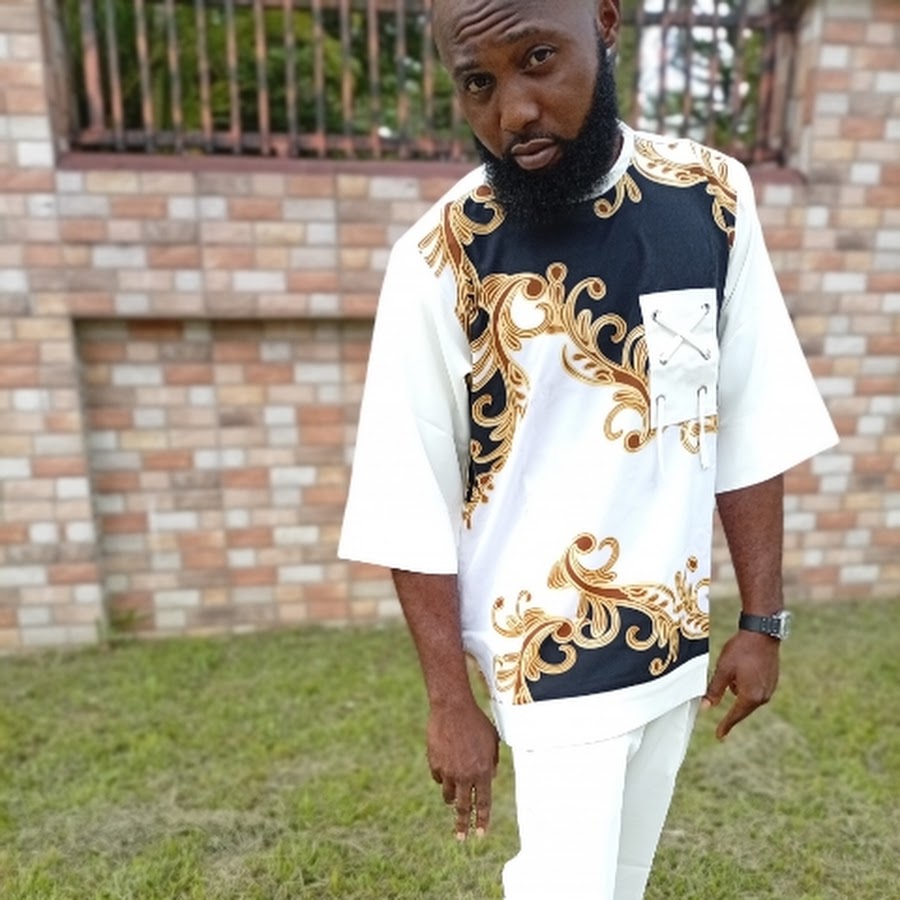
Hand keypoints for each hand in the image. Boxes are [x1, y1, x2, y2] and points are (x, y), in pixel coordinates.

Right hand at [426, 701, 498, 840]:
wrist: (452, 708)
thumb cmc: (476, 722)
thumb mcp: (492, 741)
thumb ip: (492, 762)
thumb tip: (489, 778)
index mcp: (482, 771)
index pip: (483, 803)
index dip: (481, 820)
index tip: (480, 834)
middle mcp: (465, 775)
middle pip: (462, 807)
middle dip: (462, 825)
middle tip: (461, 838)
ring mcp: (448, 771)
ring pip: (448, 795)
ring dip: (451, 798)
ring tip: (452, 799)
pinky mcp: (434, 764)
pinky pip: (439, 777)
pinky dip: (443, 776)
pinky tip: (446, 765)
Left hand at [702, 629, 779, 740]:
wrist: (762, 633)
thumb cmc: (741, 650)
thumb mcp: (723, 670)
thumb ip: (715, 690)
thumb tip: (705, 707)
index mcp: (751, 696)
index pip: (735, 716)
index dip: (725, 725)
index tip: (719, 735)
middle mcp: (763, 696)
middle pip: (742, 707)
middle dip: (731, 702)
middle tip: (721, 691)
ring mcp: (770, 689)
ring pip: (748, 697)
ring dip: (738, 690)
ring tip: (734, 670)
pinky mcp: (773, 680)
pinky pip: (756, 689)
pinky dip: (746, 684)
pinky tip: (743, 669)